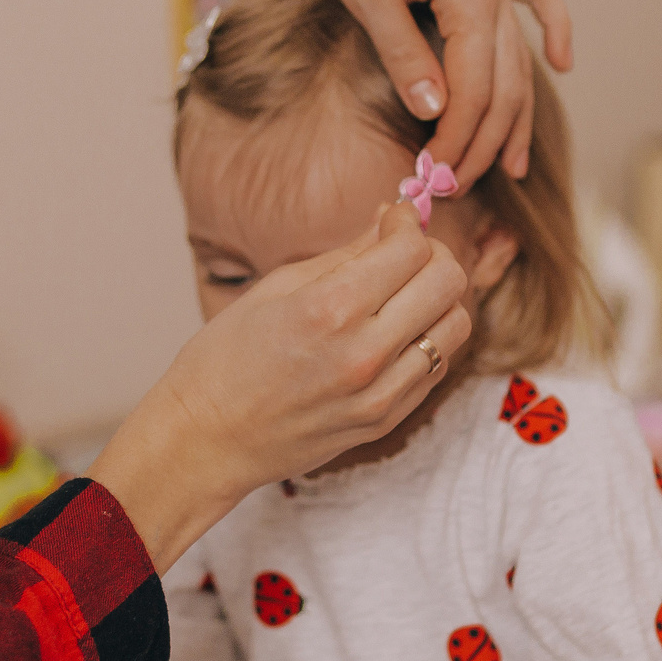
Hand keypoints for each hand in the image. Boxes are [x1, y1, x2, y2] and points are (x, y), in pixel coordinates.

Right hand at [91, 202, 470, 569]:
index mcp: (328, 309)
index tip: (394, 221)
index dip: (407, 224)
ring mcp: (380, 394)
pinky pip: (437, 366)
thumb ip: (345, 254)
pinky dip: (428, 339)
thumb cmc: (224, 361)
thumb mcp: (275, 289)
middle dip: (431, 254)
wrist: (206, 441)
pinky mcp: (385, 421)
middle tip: (403, 253)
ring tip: (403, 295)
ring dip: (437, 299)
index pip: (410, 249)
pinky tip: (394, 333)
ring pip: (455, 326)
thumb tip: (391, 220)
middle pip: (447, 282)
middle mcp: (363, 353)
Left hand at [290, 0, 573, 186]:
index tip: (431, 180)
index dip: (455, 142)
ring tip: (512, 167)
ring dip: (516, 114)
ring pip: (517, 57)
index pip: (473, 91)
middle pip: (502, 84)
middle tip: (457, 188)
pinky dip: (553, 27)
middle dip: (482, 142)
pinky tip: (563, 62)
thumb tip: (437, 112)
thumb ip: (406, 55)